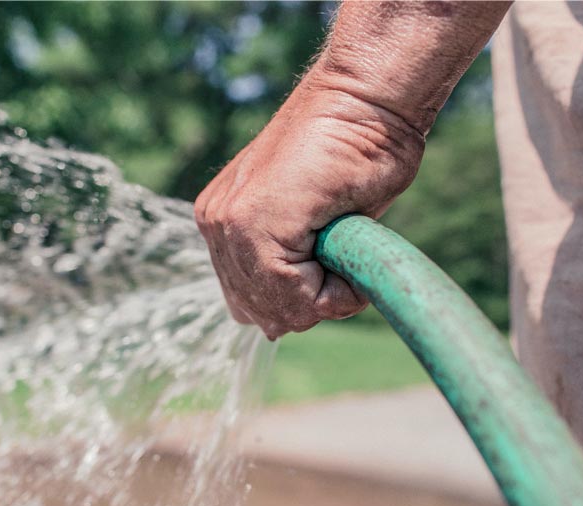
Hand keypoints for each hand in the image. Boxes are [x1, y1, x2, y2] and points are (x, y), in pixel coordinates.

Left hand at [194, 62, 424, 339]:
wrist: (366, 99)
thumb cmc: (355, 152)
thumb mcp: (315, 225)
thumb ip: (288, 267)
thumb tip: (271, 329)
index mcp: (224, 223)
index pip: (251, 302)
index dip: (302, 301)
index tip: (335, 262)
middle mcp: (216, 224)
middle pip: (260, 313)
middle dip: (309, 303)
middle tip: (343, 258)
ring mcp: (228, 223)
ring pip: (277, 309)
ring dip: (324, 296)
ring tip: (346, 249)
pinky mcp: (252, 222)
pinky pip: (293, 295)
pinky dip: (334, 291)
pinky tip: (348, 250)